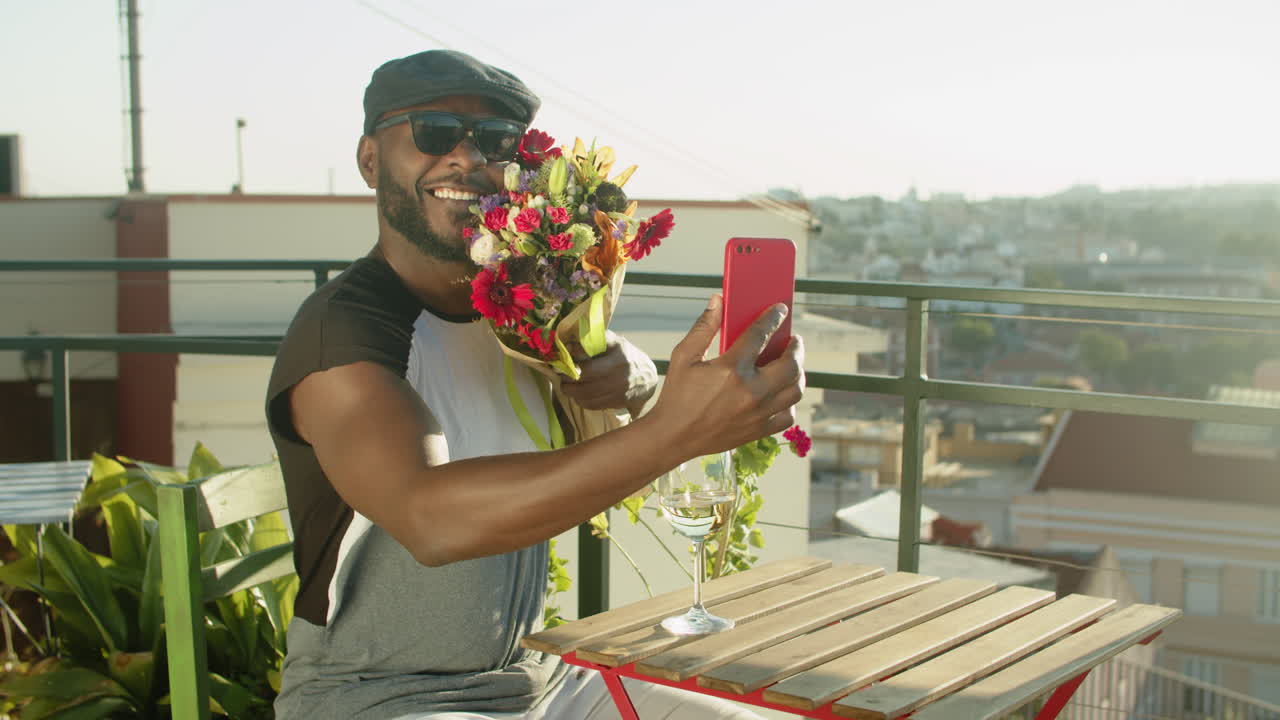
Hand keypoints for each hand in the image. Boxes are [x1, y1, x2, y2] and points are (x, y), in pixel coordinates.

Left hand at [559, 331, 658, 415]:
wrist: (647, 378)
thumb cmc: (624, 356)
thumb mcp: (615, 342)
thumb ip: (594, 340)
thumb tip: (569, 344)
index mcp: (618, 352)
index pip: (590, 358)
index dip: (573, 360)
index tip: (563, 359)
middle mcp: (620, 371)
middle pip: (586, 378)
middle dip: (568, 379)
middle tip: (561, 376)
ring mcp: (620, 388)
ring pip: (587, 394)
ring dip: (571, 392)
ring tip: (566, 387)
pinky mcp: (618, 401)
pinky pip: (593, 404)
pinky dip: (581, 401)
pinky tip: (578, 395)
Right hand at [647, 294, 805, 457]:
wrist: (673, 437)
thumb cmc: (677, 395)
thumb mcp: (684, 356)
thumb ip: (704, 327)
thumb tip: (718, 300)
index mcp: (731, 369)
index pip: (761, 334)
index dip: (773, 318)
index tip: (780, 310)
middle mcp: (750, 391)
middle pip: (791, 364)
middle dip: (796, 347)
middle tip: (793, 340)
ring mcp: (758, 413)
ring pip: (795, 390)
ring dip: (799, 373)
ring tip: (792, 364)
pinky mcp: (758, 430)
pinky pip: (787, 414)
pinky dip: (789, 401)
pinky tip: (781, 392)